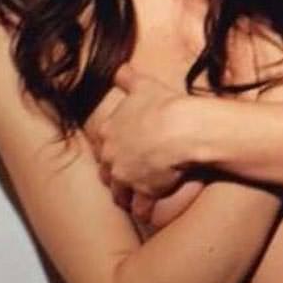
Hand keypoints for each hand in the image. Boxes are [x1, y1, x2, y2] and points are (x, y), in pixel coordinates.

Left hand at [96, 66, 188, 200]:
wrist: (180, 129)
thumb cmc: (163, 105)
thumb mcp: (143, 85)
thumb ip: (127, 77)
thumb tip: (118, 66)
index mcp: (109, 130)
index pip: (102, 146)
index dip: (110, 151)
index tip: (117, 155)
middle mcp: (112, 155)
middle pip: (107, 173)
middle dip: (114, 178)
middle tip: (122, 182)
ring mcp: (126, 176)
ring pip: (120, 193)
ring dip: (126, 198)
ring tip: (132, 204)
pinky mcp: (143, 191)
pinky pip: (141, 208)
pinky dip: (145, 212)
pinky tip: (148, 215)